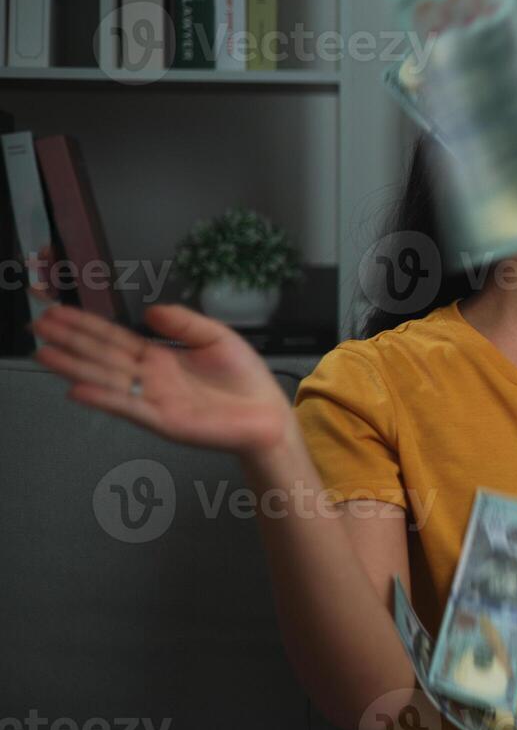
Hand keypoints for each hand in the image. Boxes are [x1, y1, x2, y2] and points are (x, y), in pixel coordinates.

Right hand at [29, 303, 293, 461]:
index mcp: (159, 357)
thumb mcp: (216, 337)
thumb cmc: (244, 379)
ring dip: (74, 366)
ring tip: (44, 352)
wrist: (267, 414)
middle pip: (102, 355)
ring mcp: (152, 399)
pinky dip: (102, 398)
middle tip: (37, 324)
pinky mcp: (163, 420)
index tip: (58, 311)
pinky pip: (128, 406)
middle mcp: (149, 378)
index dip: (86, 325)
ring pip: (107, 378)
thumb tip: (151, 308)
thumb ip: (184, 323)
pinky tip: (76, 389)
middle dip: (70, 340)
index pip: (115, 338)